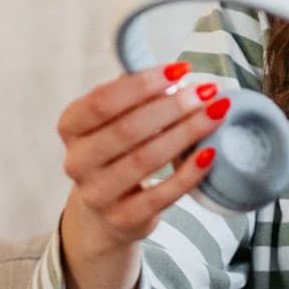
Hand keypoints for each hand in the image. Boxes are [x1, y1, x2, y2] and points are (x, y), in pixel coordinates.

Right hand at [56, 62, 229, 249]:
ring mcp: (98, 194)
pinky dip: (189, 172)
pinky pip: (162, 194)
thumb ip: (137, 95)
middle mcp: (77, 162)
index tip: (182, 69)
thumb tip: (177, 74)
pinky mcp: (123, 219)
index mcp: (71, 127)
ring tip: (216, 113)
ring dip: (187, 133)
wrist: (106, 211)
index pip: (102, 101)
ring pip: (146, 159)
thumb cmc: (119, 151)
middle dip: (173, 107)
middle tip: (207, 91)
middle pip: (127, 129)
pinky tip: (210, 152)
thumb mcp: (116, 120)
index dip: (143, 83)